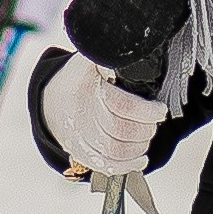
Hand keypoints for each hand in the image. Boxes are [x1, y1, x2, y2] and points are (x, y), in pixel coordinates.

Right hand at [38, 57, 169, 174]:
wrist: (52, 101)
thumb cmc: (80, 78)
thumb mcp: (91, 59)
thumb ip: (110, 55)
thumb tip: (132, 47)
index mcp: (87, 89)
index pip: (122, 106)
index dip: (147, 111)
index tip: (159, 110)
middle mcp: (81, 115)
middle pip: (121, 131)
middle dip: (146, 129)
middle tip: (154, 122)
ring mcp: (80, 137)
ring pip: (116, 151)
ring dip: (140, 146)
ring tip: (148, 135)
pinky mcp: (82, 153)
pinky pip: (107, 166)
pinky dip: (128, 165)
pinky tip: (141, 157)